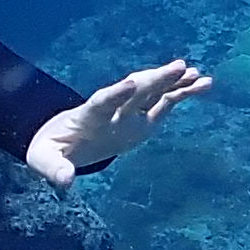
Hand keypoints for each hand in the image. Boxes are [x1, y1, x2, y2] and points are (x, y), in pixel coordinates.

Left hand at [23, 61, 213, 188]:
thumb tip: (65, 182)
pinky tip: (203, 84)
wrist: (59, 141)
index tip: (131, 82)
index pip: (103, 102)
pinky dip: (182, 93)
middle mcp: (111, 109)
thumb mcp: (46, 162)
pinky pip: (164, 102)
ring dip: (172, 82)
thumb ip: (55, 170)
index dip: (117, 93)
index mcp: (87, 117)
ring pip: (152, 92)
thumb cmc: (51, 151)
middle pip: (135, 92)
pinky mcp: (141, 117)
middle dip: (155, 80)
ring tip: (196, 74)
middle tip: (177, 67)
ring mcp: (128, 112)